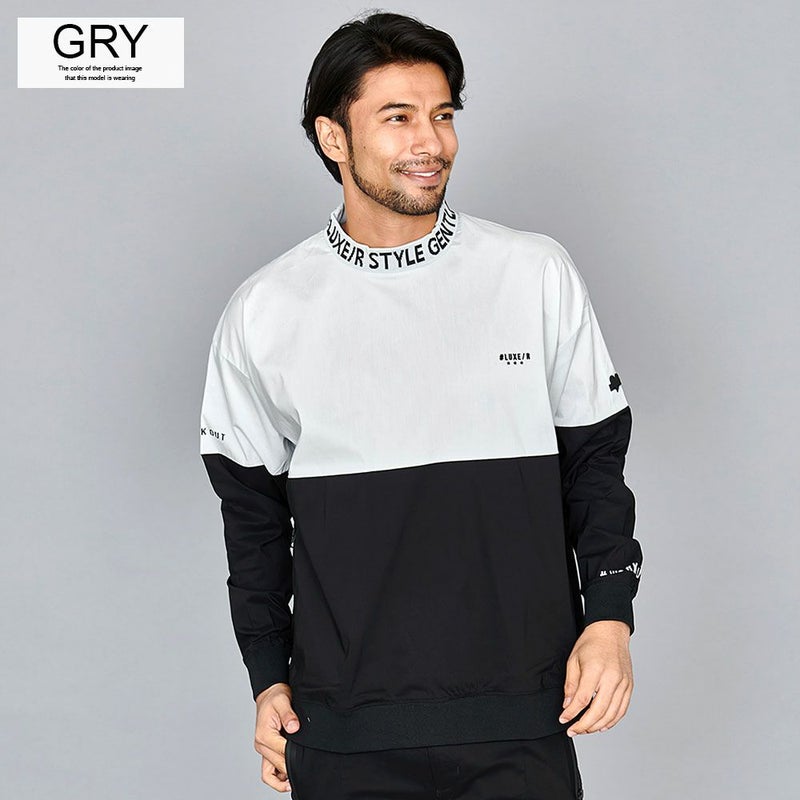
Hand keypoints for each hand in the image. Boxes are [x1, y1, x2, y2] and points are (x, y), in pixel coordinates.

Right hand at [254, 682, 301, 791]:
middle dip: (290, 769)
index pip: (281, 751)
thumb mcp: (282, 700)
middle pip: (277, 765)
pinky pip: (268, 771)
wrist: (269, 694)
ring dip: (280, 781)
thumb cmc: (275, 697)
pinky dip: (277, 778)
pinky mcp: (267, 750)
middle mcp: (261, 745)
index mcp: (264, 734)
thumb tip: (293, 727)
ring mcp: (263, 749)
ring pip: (268, 774)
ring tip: (295, 782)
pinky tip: (289, 777)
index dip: (294, 755)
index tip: (306, 756)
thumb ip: (288, 714)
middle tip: (307, 771)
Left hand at [558, 620, 633, 736]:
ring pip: (611, 714)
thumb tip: (568, 705)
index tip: (563, 719)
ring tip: (585, 729)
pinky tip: (602, 725)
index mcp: (595, 670)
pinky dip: (612, 721)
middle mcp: (612, 678)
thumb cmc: (591, 643)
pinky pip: (622, 710)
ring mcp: (623, 683)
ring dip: (597, 726)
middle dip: (583, 725)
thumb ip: (571, 684)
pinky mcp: (629, 686)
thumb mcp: (574, 660)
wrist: (611, 632)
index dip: (571, 713)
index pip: (582, 699)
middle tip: (573, 730)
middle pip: (598, 711)